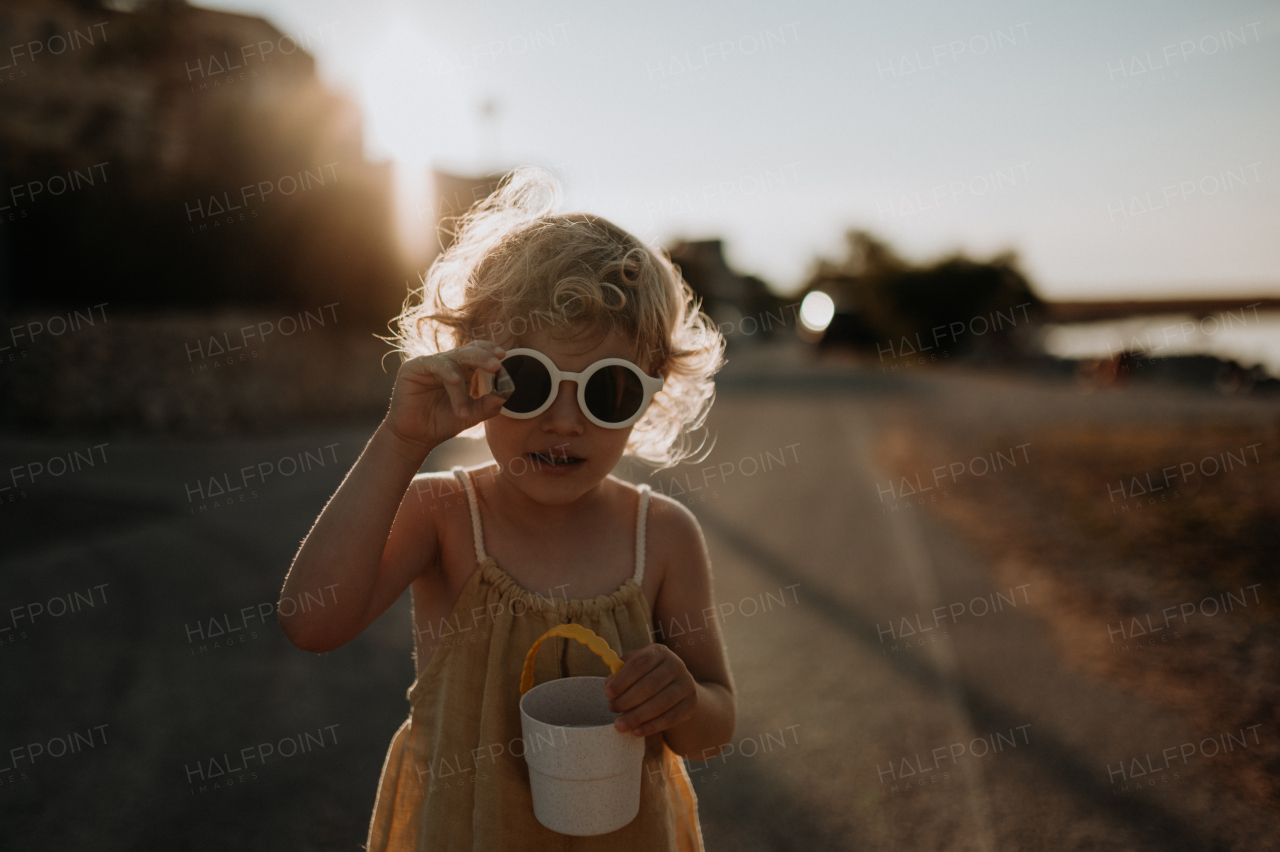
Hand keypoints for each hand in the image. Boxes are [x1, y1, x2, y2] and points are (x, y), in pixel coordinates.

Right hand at [382, 341, 510, 455]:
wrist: (416, 437)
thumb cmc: (442, 423)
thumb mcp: (470, 415)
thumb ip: (487, 405)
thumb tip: (505, 394)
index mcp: (462, 370)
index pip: (478, 352)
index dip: (490, 350)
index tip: (503, 356)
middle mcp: (447, 363)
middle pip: (468, 351)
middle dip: (483, 357)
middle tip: (496, 365)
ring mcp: (430, 363)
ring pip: (453, 362)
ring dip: (461, 386)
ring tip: (463, 410)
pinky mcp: (413, 368)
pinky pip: (434, 363)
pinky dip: (447, 372)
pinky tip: (455, 381)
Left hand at [604, 644, 697, 737]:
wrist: (677, 688)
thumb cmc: (648, 676)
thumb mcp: (635, 669)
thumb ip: (620, 673)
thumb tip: (609, 683)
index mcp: (659, 652)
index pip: (640, 663)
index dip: (623, 679)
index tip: (608, 693)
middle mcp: (676, 664)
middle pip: (650, 684)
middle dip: (627, 700)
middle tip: (612, 709)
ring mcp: (687, 683)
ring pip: (661, 703)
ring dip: (637, 716)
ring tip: (620, 725)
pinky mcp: (692, 703)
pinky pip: (671, 718)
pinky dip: (652, 727)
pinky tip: (636, 731)